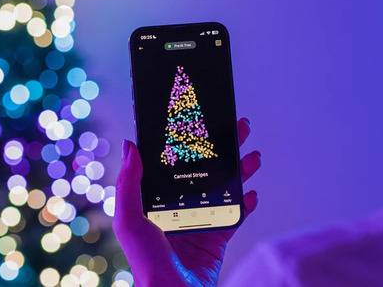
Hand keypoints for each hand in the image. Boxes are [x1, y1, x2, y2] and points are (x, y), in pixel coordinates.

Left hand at [114, 118, 260, 286]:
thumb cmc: (146, 262)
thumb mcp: (130, 220)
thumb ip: (129, 183)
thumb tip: (130, 146)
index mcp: (154, 200)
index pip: (170, 163)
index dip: (185, 141)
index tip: (198, 120)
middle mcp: (177, 207)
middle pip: (203, 170)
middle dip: (221, 149)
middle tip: (237, 128)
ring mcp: (198, 222)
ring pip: (223, 189)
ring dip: (239, 171)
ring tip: (253, 156)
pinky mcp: (216, 239)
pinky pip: (234, 217)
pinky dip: (245, 204)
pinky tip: (251, 193)